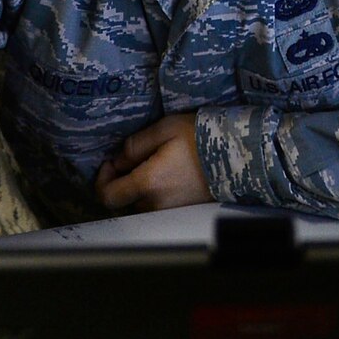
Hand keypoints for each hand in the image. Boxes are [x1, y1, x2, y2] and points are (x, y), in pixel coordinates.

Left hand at [95, 112, 210, 212]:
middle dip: (122, 179)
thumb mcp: (164, 129)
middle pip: (124, 199)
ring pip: (140, 202)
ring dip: (138, 185)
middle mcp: (156, 202)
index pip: (108, 196)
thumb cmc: (201, 139)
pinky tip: (165, 171)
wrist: (237, 156)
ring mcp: (170, 209)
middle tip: (131, 159)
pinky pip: (157, 204)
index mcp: (148, 183)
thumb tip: (120, 159)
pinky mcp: (181, 210)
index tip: (110, 163)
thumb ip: (136, 145)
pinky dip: (154, 190)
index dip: (102, 180)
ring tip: (153, 162)